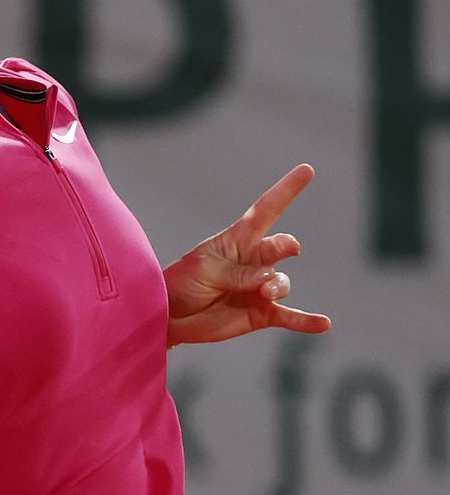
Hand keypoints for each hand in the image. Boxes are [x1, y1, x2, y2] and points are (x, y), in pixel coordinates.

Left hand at [163, 163, 331, 346]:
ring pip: (282, 281)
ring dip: (277, 285)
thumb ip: (236, 273)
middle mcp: (255, 260)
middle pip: (281, 246)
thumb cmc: (184, 283)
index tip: (307, 170)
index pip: (266, 209)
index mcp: (239, 238)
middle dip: (286, 246)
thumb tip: (268, 277)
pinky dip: (306, 320)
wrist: (171, 316)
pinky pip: (289, 316)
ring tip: (265, 292)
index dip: (286, 190)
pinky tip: (324, 323)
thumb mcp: (204, 270)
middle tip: (288, 249)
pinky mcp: (261, 312)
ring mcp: (261, 286)